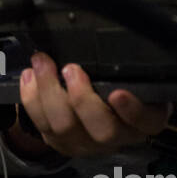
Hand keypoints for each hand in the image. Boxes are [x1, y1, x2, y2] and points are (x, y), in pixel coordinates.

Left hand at [11, 52, 170, 157]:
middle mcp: (118, 136)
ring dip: (49, 92)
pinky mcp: (61, 142)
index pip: (146, 120)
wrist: (99, 110)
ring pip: (66, 128)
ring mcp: (87, 143)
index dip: (133, 110)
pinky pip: (42, 125)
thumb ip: (127, 65)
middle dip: (82, 98)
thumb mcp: (133, 74)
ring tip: (42, 64)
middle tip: (71, 69)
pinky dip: (32, 99)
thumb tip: (118, 34)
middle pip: (102, 130)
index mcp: (144, 119)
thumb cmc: (121, 84)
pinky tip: (30, 77)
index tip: (118, 92)